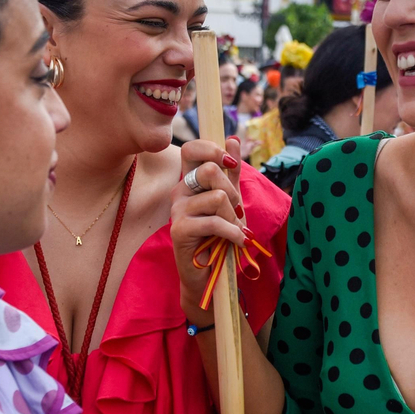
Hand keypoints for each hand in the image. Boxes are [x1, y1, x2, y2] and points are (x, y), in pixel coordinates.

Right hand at [169, 136, 245, 322]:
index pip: (192, 148)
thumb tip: (233, 139)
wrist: (210, 274)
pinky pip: (213, 221)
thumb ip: (231, 172)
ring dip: (234, 218)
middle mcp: (179, 192)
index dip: (213, 149)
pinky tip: (238, 241)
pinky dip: (233, 233)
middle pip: (209, 170)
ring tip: (235, 231)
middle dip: (232, 192)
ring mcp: (177, 211)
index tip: (231, 165)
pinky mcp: (179, 230)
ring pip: (217, 197)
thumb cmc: (219, 237)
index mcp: (189, 181)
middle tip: (237, 212)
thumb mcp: (230, 201)